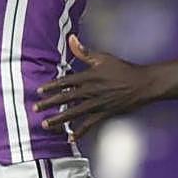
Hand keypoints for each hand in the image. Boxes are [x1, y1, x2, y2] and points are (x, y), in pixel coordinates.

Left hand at [35, 36, 153, 139]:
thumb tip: (71, 39)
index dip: (51, 86)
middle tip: (36, 109)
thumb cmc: (123, 69)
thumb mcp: (103, 57)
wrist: (142, 83)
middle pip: (65, 98)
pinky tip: (71, 138)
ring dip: (59, 119)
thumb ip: (84, 51)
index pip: (65, 81)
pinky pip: (89, 124)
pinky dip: (80, 132)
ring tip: (46, 124)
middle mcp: (90, 91)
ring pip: (74, 113)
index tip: (40, 91)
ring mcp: (97, 104)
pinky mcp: (104, 113)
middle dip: (49, 104)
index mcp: (89, 76)